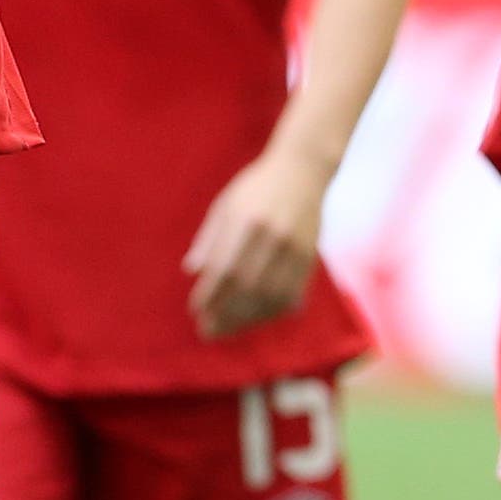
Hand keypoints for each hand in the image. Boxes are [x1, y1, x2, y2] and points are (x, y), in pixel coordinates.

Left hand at [183, 147, 329, 338]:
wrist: (303, 171)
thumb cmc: (256, 187)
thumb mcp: (226, 203)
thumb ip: (209, 237)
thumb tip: (191, 270)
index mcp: (247, 219)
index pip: (225, 267)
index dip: (210, 293)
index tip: (195, 309)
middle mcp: (273, 236)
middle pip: (246, 287)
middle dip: (224, 312)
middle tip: (206, 329)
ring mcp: (295, 249)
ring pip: (269, 296)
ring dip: (246, 318)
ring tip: (226, 328)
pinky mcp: (309, 257)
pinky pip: (291, 294)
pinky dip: (270, 312)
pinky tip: (254, 318)